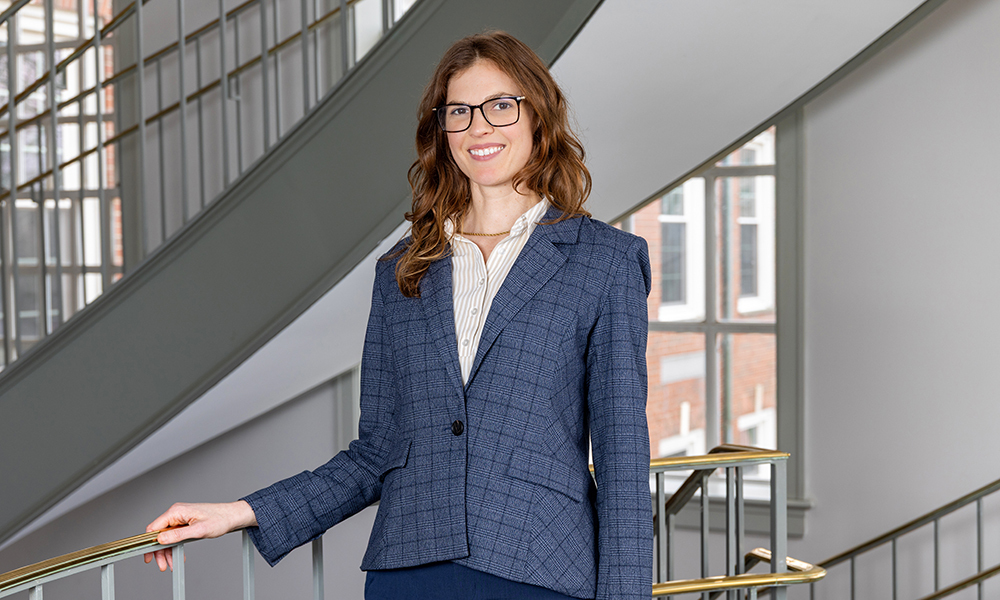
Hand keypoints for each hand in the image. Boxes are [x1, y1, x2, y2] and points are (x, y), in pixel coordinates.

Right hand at [143, 501, 257, 570]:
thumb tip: (161, 538)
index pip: (154, 527)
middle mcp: (176, 513)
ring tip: (170, 565)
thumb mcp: (198, 530)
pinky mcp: (185, 522)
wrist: (232, 516)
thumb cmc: (220, 519)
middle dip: (159, 551)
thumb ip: (178, 534)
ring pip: (166, 537)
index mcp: (177, 511)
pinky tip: (178, 557)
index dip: (149, 543)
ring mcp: (180, 518)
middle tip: (162, 565)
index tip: (149, 556)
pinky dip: (174, 547)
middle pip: (159, 534)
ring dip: (167, 551)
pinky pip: (174, 536)